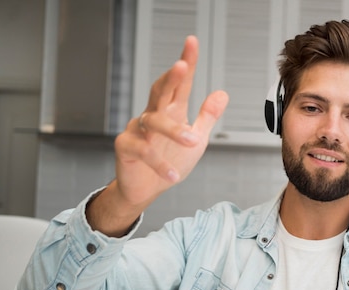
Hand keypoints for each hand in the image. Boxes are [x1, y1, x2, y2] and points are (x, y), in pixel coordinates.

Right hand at [114, 35, 228, 207]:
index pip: (180, 83)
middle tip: (182, 66)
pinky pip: (143, 151)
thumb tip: (223, 93)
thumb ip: (207, 116)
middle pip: (160, 91)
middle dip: (171, 77)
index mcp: (171, 110)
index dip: (186, 63)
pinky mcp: (126, 148)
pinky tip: (174, 174)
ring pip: (153, 122)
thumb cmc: (170, 160)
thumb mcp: (196, 139)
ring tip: (192, 141)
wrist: (146, 189)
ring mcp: (137, 130)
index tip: (192, 42)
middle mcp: (152, 116)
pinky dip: (160, 163)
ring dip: (174, 130)